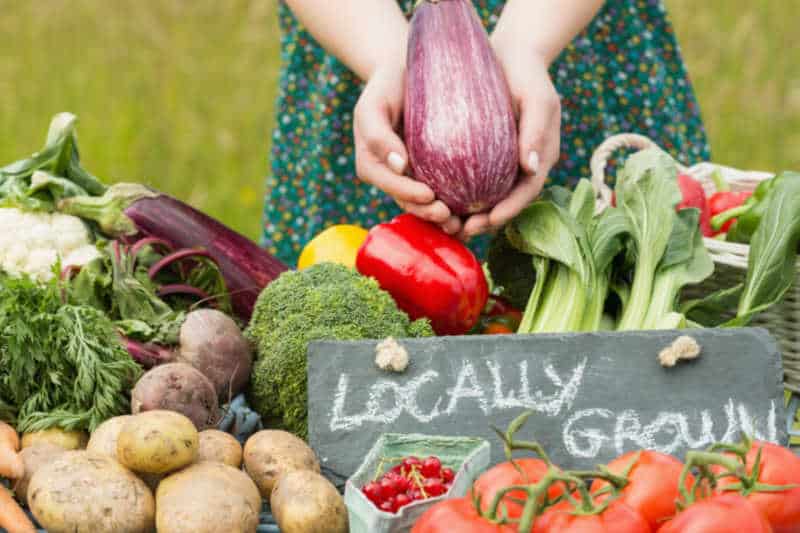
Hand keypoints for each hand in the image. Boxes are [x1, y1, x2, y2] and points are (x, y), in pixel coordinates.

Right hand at [353, 64, 461, 233]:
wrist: (408, 71)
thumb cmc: (387, 85)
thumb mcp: (374, 104)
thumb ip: (378, 134)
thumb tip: (399, 165)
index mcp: (372, 164)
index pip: (389, 184)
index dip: (408, 194)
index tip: (429, 196)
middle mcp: (391, 175)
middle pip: (408, 202)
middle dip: (427, 213)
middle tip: (450, 217)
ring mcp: (411, 176)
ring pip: (425, 204)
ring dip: (442, 218)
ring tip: (463, 225)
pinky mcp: (432, 172)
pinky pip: (443, 192)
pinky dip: (456, 205)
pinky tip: (475, 212)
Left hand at [459, 42, 561, 239]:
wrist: (512, 54)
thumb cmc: (528, 74)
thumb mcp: (538, 99)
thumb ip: (536, 131)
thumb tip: (530, 167)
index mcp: (540, 157)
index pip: (526, 192)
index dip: (508, 211)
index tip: (487, 222)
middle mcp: (523, 165)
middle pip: (505, 201)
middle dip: (485, 221)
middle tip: (460, 230)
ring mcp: (504, 160)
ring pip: (488, 195)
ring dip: (470, 213)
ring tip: (446, 224)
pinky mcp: (484, 153)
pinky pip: (473, 179)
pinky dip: (459, 193)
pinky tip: (437, 200)